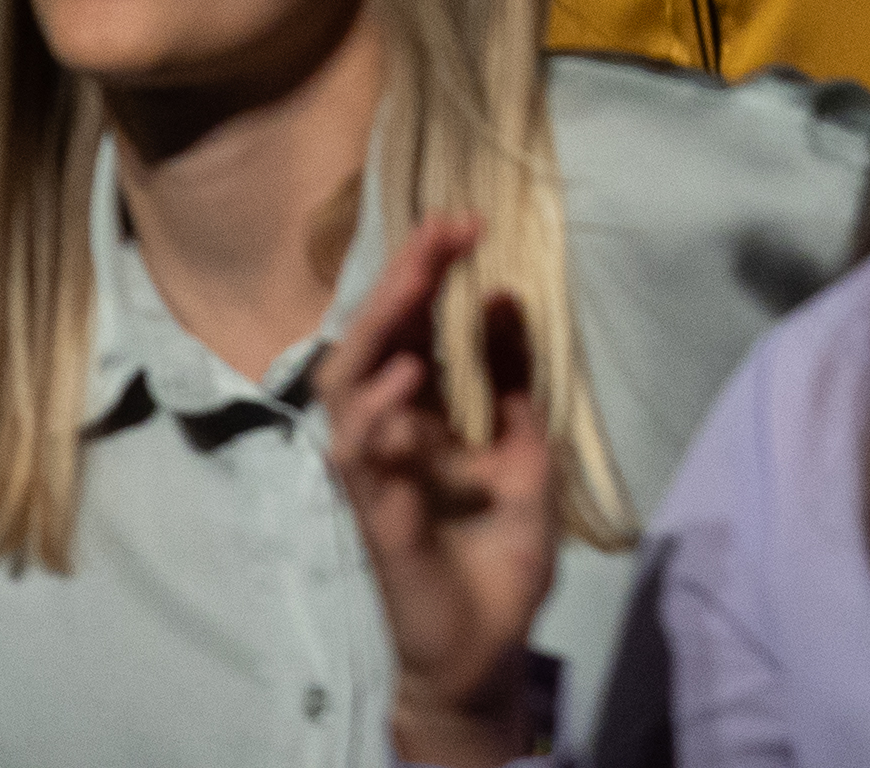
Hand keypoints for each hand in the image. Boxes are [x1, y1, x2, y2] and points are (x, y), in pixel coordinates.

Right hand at [328, 213, 562, 767]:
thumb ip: (510, 382)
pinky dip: (378, 414)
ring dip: (381, 331)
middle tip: (444, 230)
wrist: (491, 647)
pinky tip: (411, 376)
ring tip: (422, 281)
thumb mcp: (524, 450)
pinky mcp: (378, 516)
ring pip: (345, 389)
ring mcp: (375, 474)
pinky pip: (360, 459)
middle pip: (370, 343)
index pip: (409, 328)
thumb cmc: (498, 554)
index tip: (467, 223)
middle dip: (401, 281)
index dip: (428, 274)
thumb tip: (505, 295)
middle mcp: (386, 436)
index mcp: (420, 416)